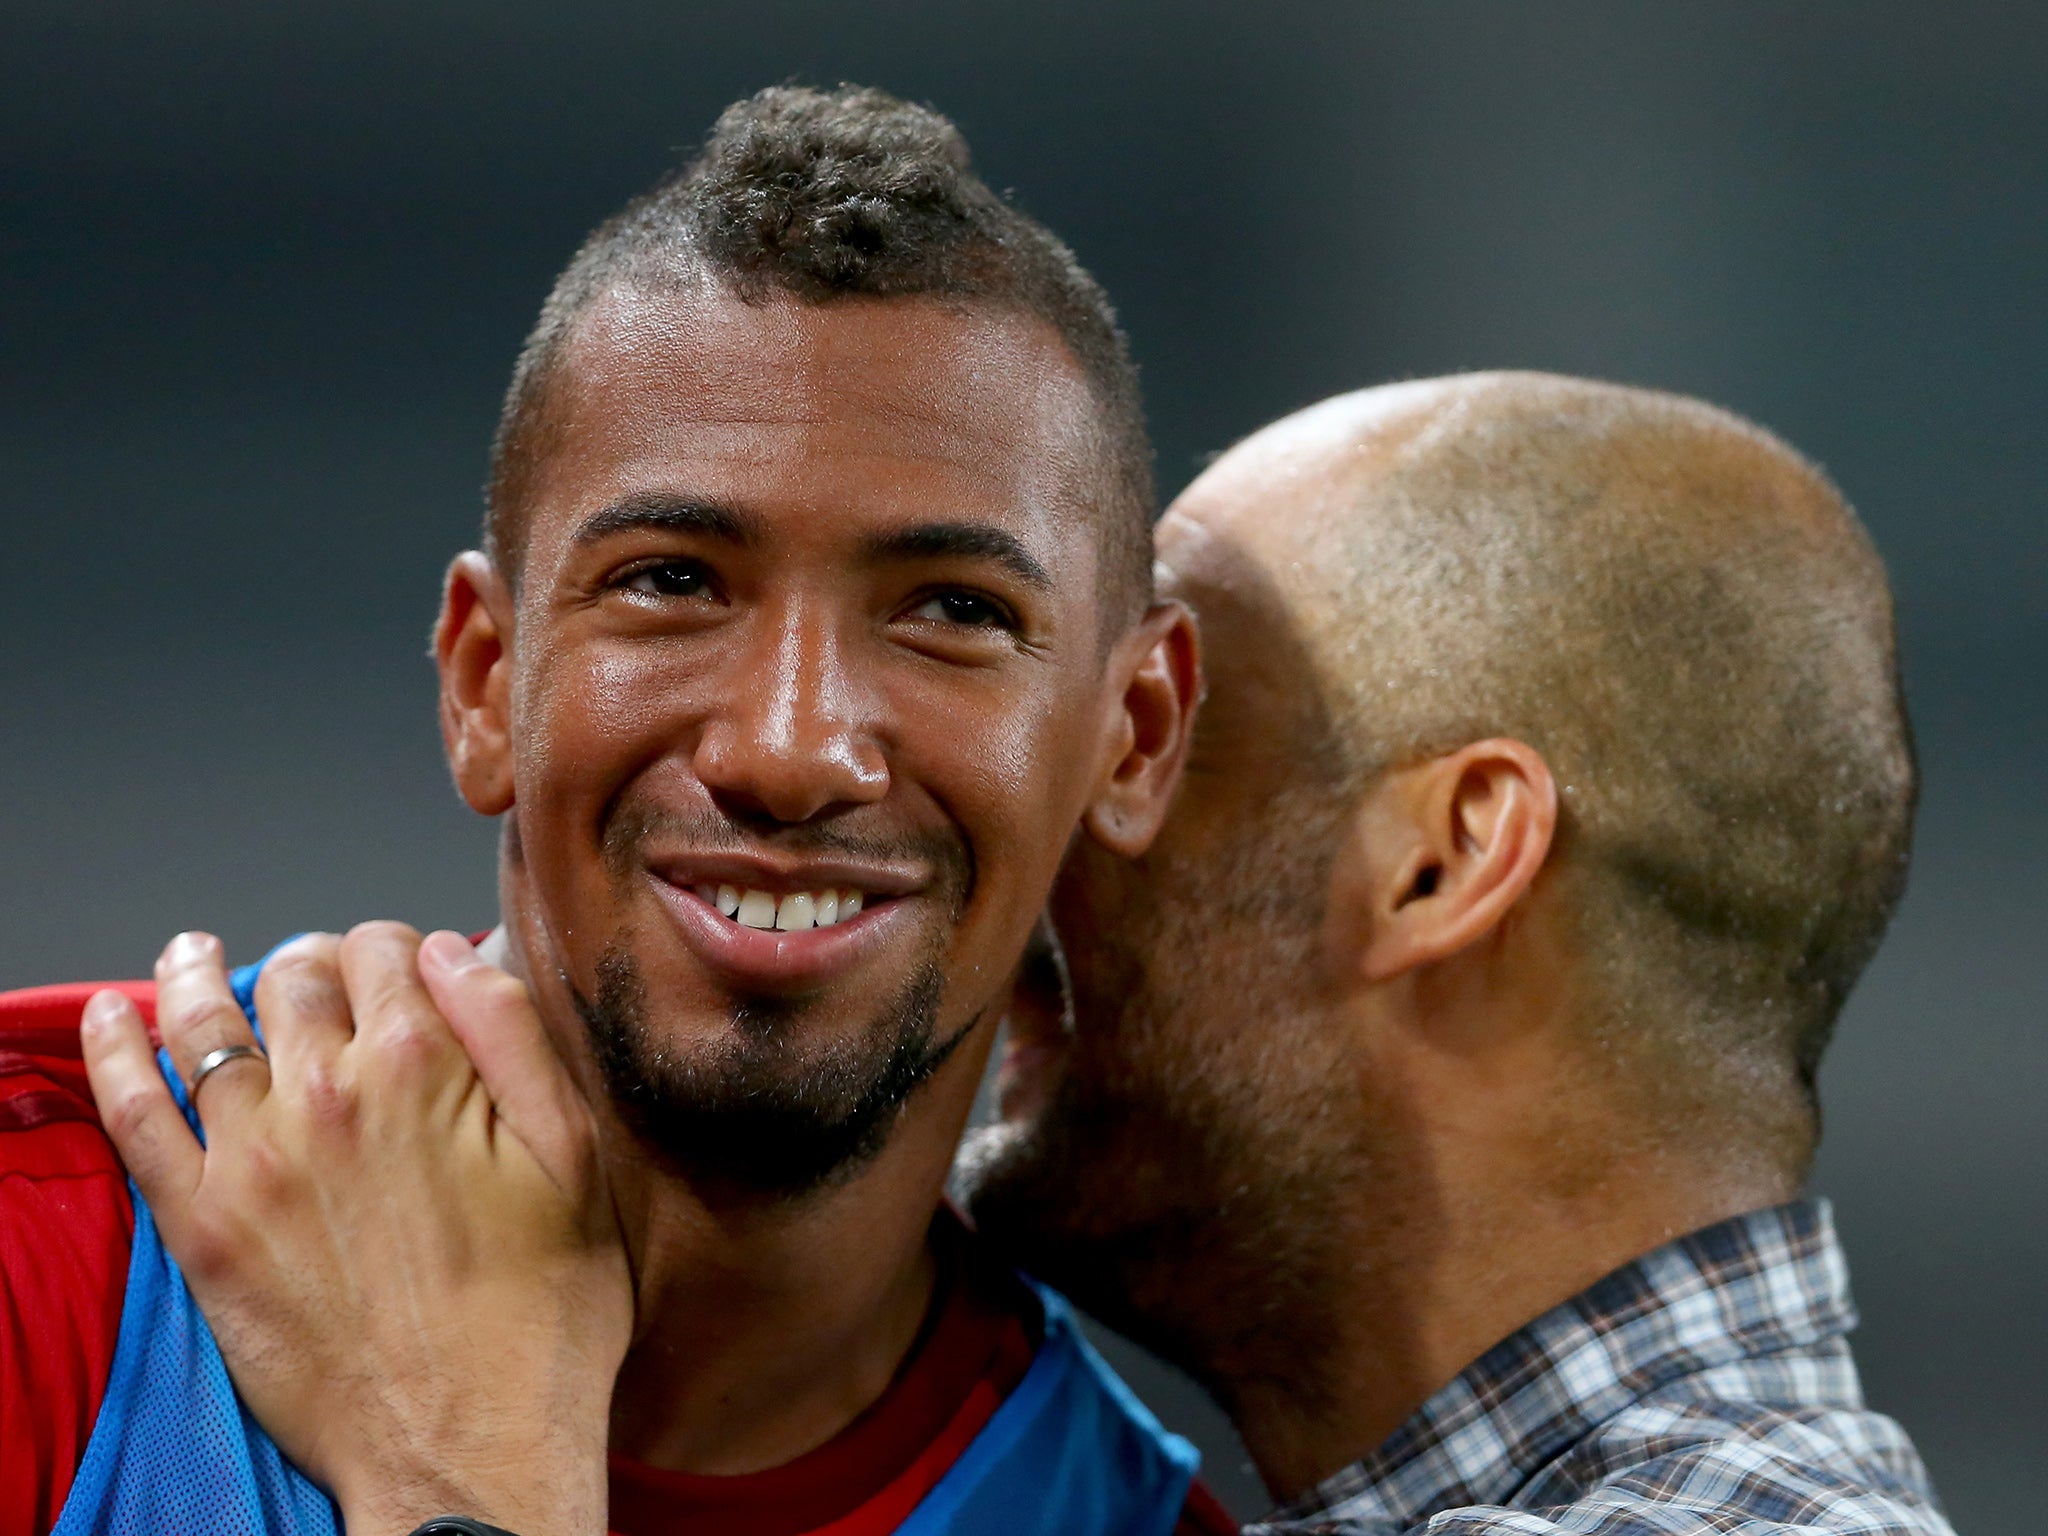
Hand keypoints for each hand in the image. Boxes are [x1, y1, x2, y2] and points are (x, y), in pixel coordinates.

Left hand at [81, 924, 630, 1535]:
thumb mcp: (574, 1153)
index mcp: (424, 1065)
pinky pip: (134, 1116)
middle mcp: (326, 1094)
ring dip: (202, 975)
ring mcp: (252, 1159)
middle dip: (315, 963)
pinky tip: (111, 1016)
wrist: (470, 1445)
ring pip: (207, 1025)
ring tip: (196, 952)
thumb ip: (511, 1031)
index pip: (389, 949)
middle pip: (299, 976)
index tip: (410, 973)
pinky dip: (114, 1053)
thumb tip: (454, 949)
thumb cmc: (539, 1309)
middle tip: (328, 984)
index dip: (402, 949)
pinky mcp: (200, 1227)